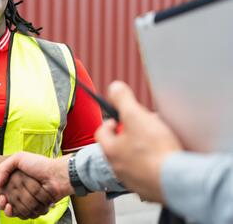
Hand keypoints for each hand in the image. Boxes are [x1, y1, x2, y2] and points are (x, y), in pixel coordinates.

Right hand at [0, 152, 73, 209]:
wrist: (56, 175)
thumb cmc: (40, 164)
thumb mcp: (19, 158)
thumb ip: (4, 167)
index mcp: (18, 179)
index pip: (2, 189)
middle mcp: (22, 190)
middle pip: (5, 200)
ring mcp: (28, 200)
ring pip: (11, 208)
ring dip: (4, 206)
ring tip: (3, 201)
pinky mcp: (34, 208)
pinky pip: (21, 214)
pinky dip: (14, 212)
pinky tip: (9, 207)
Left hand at [96, 81, 182, 202]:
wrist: (176, 182)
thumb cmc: (154, 149)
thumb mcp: (136, 116)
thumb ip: (123, 100)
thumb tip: (114, 87)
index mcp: (111, 150)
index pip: (102, 132)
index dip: (110, 122)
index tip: (120, 118)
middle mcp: (117, 168)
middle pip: (118, 146)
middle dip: (130, 134)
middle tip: (144, 127)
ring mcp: (133, 181)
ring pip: (133, 160)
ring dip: (142, 150)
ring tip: (158, 141)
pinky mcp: (150, 190)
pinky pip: (148, 174)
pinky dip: (154, 165)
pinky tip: (167, 158)